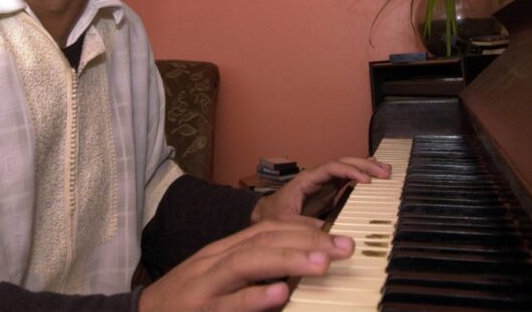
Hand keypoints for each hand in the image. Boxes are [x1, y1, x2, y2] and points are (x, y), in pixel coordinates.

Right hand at [138, 220, 354, 310]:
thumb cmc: (186, 300)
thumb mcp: (218, 277)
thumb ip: (251, 269)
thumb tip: (292, 268)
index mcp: (223, 251)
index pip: (266, 229)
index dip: (302, 227)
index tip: (333, 231)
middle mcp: (215, 261)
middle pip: (263, 240)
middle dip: (307, 241)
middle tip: (345, 247)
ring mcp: (206, 287)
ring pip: (247, 264)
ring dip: (287, 261)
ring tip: (322, 263)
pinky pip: (229, 305)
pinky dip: (254, 298)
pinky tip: (278, 295)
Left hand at [251, 157, 391, 223]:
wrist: (262, 217)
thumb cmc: (271, 216)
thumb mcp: (285, 222)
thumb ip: (304, 226)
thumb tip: (330, 231)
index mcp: (306, 180)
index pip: (331, 168)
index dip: (349, 172)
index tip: (366, 181)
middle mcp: (316, 178)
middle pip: (343, 164)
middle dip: (364, 166)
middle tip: (384, 172)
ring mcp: (323, 184)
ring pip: (347, 170)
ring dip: (365, 168)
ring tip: (385, 170)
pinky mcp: (327, 193)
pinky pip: (346, 181)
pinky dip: (360, 177)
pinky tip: (374, 176)